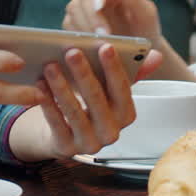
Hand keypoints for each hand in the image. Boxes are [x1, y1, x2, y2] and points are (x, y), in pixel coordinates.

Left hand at [32, 41, 163, 158]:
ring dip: (61, 86)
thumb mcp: (110, 89)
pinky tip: (40, 86)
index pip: (123, 89)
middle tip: (71, 52)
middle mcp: (112, 132)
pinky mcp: (68, 148)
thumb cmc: (91, 106)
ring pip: (75, 112)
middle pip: (97, 99)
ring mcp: (90, 143)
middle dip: (84, 73)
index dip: (114, 68)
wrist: (66, 134)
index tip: (105, 46)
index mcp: (126, 114)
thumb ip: (131, 72)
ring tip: (50, 66)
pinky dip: (48, 103)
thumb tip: (156, 56)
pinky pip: (57, 124)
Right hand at [62, 0, 162, 42]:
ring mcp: (83, 6)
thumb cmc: (144, 29)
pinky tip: (87, 46)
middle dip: (92, 16)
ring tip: (98, 44)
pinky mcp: (74, 22)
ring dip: (84, 27)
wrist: (139, 52)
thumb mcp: (146, 15)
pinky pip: (68, 26)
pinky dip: (76, 35)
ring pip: (74, 9)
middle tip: (103, 35)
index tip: (99, 7)